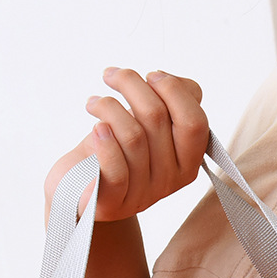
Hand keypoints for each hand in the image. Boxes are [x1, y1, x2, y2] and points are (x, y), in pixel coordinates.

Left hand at [44, 67, 208, 223]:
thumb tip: (174, 82)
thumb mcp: (148, 122)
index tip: (150, 75)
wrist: (81, 188)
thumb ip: (173, 99)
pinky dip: (105, 141)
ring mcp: (141, 194)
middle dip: (132, 85)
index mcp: (186, 163)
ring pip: (133, 136)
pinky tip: (96, 127)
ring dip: (108, 107)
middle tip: (112, 75)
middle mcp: (169, 181)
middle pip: (158, 119)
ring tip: (93, 103)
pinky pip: (116, 168)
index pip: (195, 123)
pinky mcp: (112, 202)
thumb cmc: (116, 148)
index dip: (174, 90)